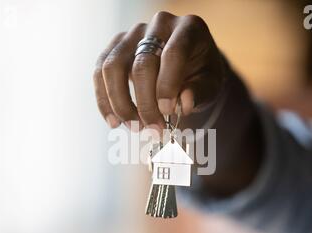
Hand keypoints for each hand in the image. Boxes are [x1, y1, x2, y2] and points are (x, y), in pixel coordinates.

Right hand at [93, 11, 230, 130]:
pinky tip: (114, 122)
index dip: (168, 85)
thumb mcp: (211, 83)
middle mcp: (158, 25)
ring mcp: (133, 33)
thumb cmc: (201, 73)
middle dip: (146, 102)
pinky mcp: (115, 46)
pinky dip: (104, 100)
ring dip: (121, 103)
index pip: (173, 53)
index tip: (167, 112)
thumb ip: (199, 92)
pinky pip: (100, 72)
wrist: (188, 63)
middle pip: (142, 63)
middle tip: (154, 129)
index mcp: (188, 29)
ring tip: (134, 127)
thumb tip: (183, 105)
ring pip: (113, 66)